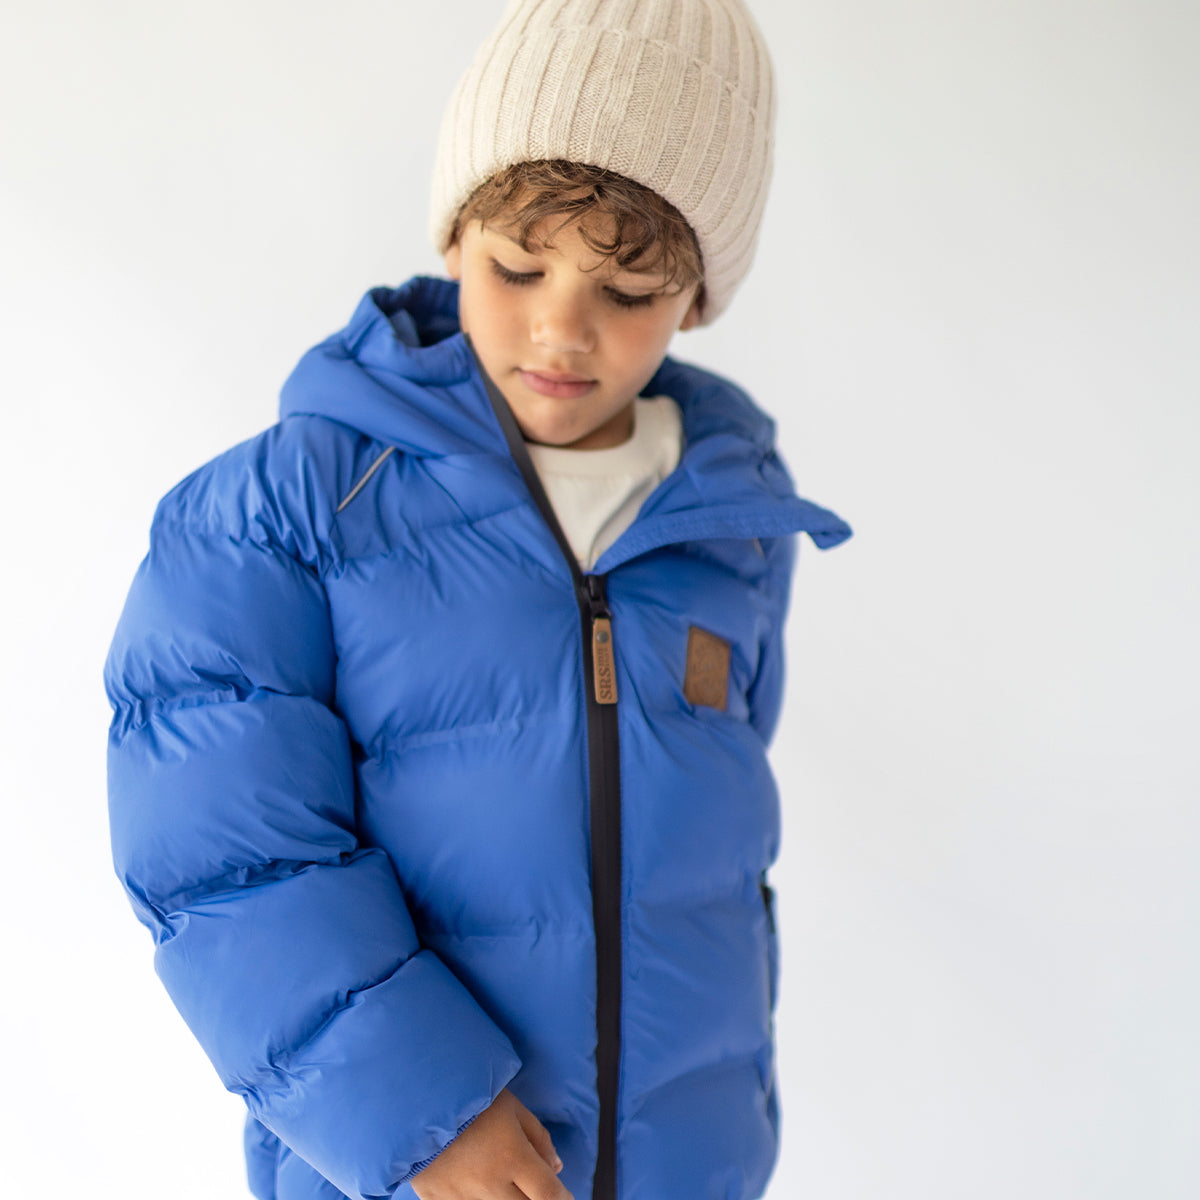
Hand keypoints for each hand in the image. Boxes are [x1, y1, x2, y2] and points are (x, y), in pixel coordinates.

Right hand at [410, 1088, 572, 1199]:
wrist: (410, 1094)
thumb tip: (555, 1166)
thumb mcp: (510, 1104)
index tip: (565, 1196)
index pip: (549, 1195)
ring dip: (504, 1197)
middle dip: (534, 1197)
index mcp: (512, 1156)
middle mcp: (489, 1183)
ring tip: (498, 1173)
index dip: (563, 1199)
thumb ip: (536, 1136)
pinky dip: (475, 1199)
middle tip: (530, 1183)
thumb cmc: (466, 1092)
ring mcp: (461, 1196)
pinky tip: (473, 1180)